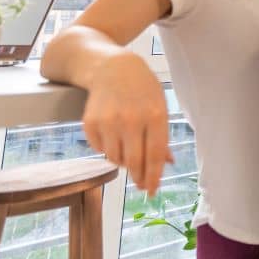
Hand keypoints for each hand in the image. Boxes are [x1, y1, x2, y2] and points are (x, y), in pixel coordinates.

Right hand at [81, 52, 173, 195]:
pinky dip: (108, 149)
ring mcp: (108, 121)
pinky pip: (100, 150)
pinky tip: (113, 135)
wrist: (111, 68)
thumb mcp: (159, 106)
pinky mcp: (90, 123)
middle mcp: (131, 120)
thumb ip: (162, 135)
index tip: (152, 191)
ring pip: (116, 159)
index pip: (155, 155)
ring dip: (123, 161)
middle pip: (135, 162)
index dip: (153, 177)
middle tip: (141, 183)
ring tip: (128, 148)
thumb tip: (167, 163)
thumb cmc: (141, 89)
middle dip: (138, 177)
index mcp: (155, 115)